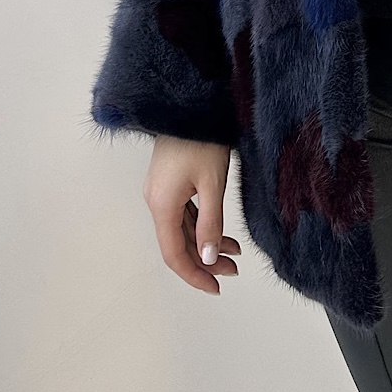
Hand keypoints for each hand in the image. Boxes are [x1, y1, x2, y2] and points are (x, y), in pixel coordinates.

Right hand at [143, 135, 241, 294]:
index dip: (194, 275)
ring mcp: (161, 192)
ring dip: (206, 244)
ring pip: (182, 230)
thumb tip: (207, 258)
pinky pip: (184, 214)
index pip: (174, 254)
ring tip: (235, 253)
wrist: (188, 103)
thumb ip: (210, 222)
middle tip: (233, 271)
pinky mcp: (169, 183)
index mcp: (162, 205)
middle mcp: (156, 202)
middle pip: (178, 243)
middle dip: (205, 261)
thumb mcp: (212, 183)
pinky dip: (202, 226)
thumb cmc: (201, 138)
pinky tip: (223, 233)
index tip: (215, 287)